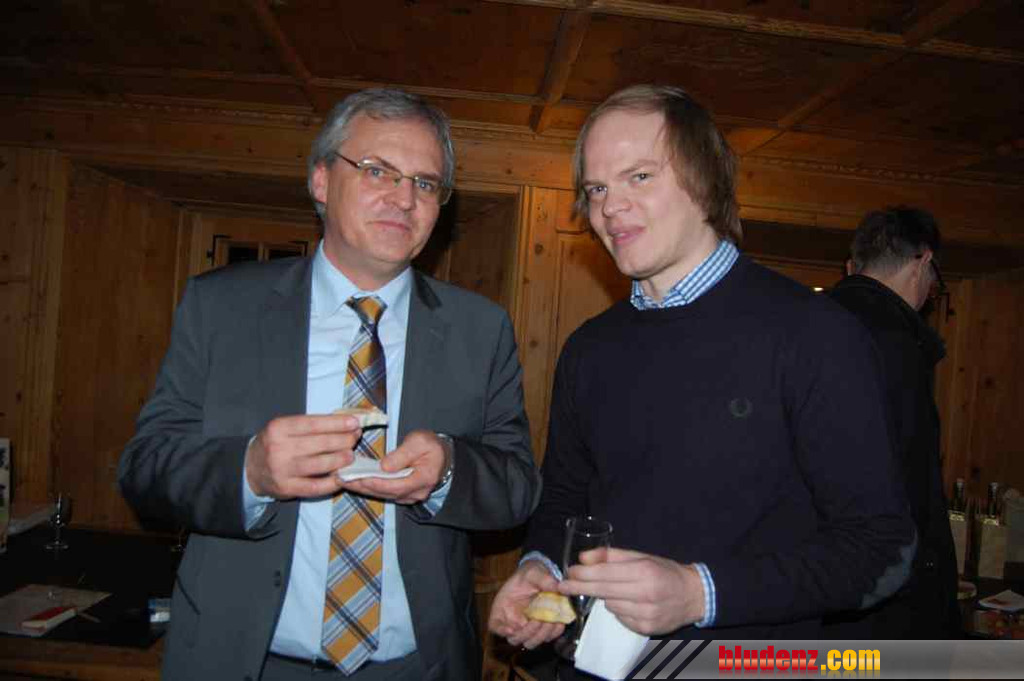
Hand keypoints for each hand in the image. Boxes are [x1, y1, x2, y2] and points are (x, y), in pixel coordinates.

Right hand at [245, 414, 359, 498]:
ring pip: (319, 464)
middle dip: (343, 440)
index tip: (355, 422)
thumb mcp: (285, 428)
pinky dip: (331, 482)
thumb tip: (345, 423)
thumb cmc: (276, 443)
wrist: (250, 468)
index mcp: (279, 428)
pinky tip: (341, 476)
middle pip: (319, 443)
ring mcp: (282, 470)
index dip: (337, 423)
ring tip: (350, 456)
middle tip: (355, 438)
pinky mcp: (286, 488)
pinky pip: (314, 486)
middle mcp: (279, 448)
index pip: (314, 423)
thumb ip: (311, 425)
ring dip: (340, 460)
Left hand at [338, 429, 447, 504]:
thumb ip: (403, 454)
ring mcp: (410, 496)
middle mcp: (416, 492)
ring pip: (383, 494)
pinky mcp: (404, 494)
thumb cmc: (432, 447)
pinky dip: (370, 487)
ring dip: (363, 488)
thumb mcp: (420, 441)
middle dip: (363, 486)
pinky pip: (385, 493)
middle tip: (343, 479)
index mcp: (423, 478)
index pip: (395, 485)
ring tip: (344, 480)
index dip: (375, 482)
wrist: (444, 457)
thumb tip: (384, 466)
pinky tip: (356, 481)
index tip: (358, 477)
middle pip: (386, 492)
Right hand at [489, 560, 564, 648]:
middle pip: (515, 639)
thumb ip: (543, 579)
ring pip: (530, 643)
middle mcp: (511, 621)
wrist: (540, 578)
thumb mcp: (534, 573)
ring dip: (540, 635)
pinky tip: (558, 623)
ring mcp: (526, 628)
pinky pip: (545, 639)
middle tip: (539, 619)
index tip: (517, 626)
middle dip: (528, 632)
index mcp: (502, 607)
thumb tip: (556, 587)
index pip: (497, 626)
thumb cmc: (530, 576)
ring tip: (550, 621)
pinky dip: (553, 633)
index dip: (506, 630)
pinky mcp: (540, 630)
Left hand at [558, 547, 705, 634]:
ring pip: (610, 606)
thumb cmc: (665, 571)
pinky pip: (620, 618)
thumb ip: (611, 556)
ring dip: (605, 597)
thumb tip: (584, 557)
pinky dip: (619, 610)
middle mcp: (645, 594)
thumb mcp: (641, 556)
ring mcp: (646, 614)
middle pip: (603, 591)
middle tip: (563, 586)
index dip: (583, 574)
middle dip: (580, 588)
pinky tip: (628, 602)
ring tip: (617, 589)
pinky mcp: (646, 628)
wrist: (694, 595)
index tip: (568, 572)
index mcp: (644, 571)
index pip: (605, 574)